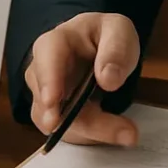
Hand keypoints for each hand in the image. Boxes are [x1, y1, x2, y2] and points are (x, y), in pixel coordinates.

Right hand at [24, 12, 140, 146]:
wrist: (98, 49)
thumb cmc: (103, 36)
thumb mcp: (119, 31)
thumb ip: (116, 50)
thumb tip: (108, 79)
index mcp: (56, 41)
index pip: (46, 58)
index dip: (47, 80)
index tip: (53, 101)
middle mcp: (41, 70)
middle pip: (48, 99)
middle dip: (74, 120)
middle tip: (111, 131)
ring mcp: (44, 96)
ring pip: (56, 121)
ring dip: (91, 131)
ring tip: (126, 132)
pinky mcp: (54, 116)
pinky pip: (66, 132)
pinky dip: (91, 136)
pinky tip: (115, 131)